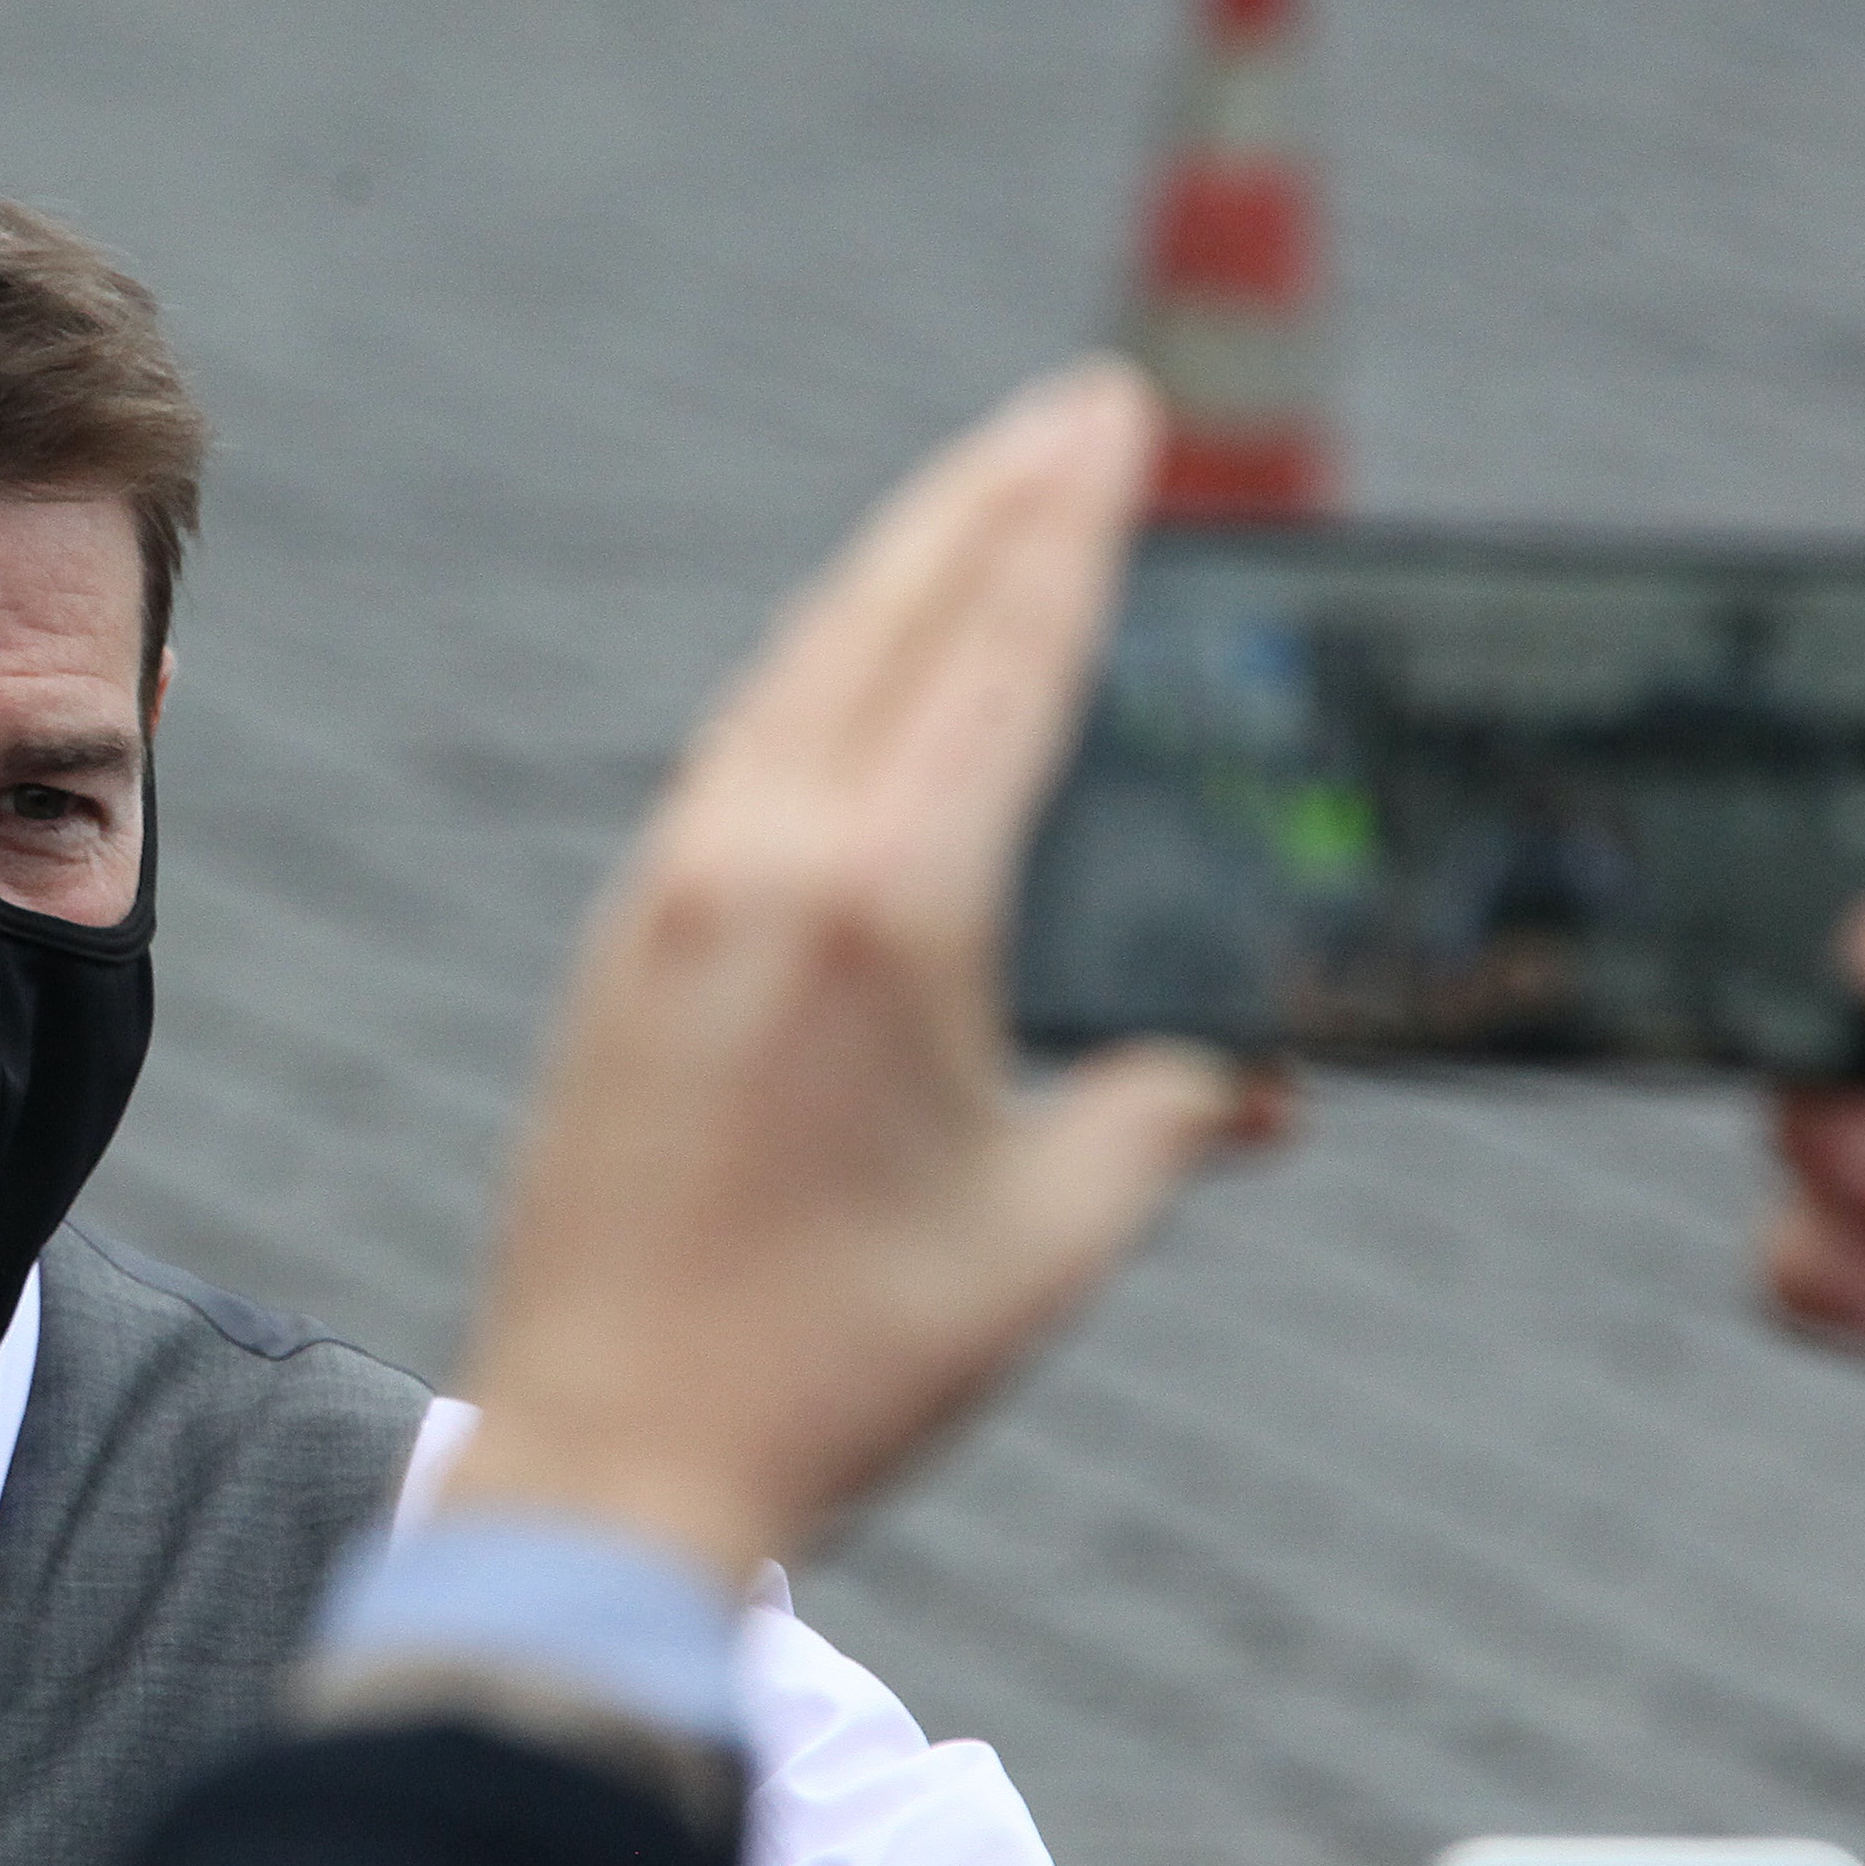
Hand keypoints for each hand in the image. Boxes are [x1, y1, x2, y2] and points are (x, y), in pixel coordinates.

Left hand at [449, 361, 1286, 1582]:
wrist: (608, 1455)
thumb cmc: (841, 1363)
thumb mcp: (1048, 1237)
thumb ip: (1164, 1120)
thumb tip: (1256, 1086)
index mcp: (889, 907)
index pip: (1002, 659)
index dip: (1071, 526)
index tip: (1118, 420)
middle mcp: (764, 860)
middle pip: (891, 617)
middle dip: (992, 496)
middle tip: (1078, 410)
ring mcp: (670, 892)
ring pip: (796, 671)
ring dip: (893, 570)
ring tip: (975, 503)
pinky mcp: (621, 944)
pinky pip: (731, 754)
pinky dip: (811, 674)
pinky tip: (842, 672)